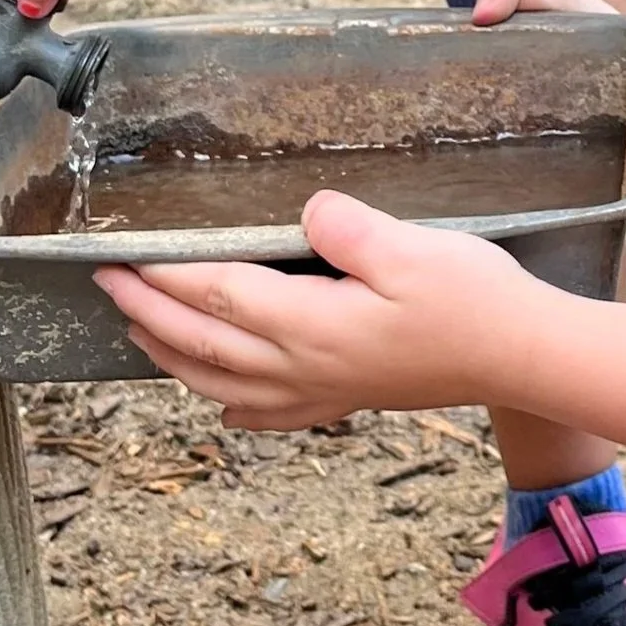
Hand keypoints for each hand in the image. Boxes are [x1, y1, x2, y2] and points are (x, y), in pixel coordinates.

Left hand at [98, 191, 534, 427]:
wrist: (520, 356)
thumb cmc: (473, 298)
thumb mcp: (414, 247)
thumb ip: (350, 228)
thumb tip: (307, 211)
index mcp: (311, 325)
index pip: (216, 295)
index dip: (161, 275)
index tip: (118, 256)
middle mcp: (305, 367)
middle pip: (203, 343)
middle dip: (147, 314)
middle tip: (105, 285)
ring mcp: (324, 390)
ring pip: (223, 383)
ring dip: (173, 357)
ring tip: (140, 333)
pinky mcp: (347, 398)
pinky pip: (268, 413)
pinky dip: (229, 405)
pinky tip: (221, 403)